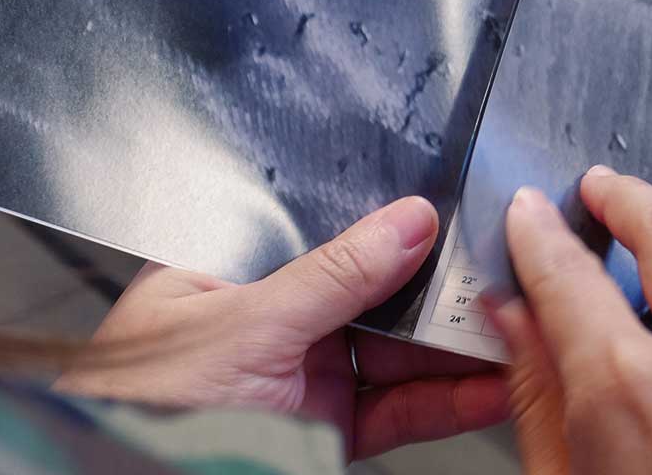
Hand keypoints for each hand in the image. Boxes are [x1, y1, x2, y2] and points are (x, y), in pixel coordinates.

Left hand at [54, 196, 508, 459]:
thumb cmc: (137, 408)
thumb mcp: (244, 326)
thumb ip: (333, 275)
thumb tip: (408, 222)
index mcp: (232, 273)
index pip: (326, 230)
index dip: (391, 224)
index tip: (453, 218)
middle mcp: (269, 321)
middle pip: (375, 293)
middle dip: (440, 290)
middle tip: (501, 276)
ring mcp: (300, 379)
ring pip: (396, 354)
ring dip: (456, 347)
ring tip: (513, 330)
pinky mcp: (325, 434)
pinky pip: (398, 411)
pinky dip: (446, 402)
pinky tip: (486, 386)